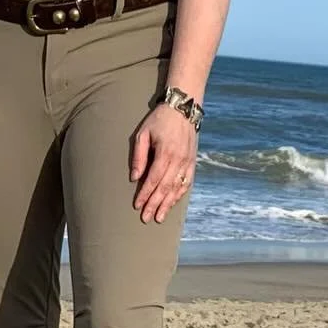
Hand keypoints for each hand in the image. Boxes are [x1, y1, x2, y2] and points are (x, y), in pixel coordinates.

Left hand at [130, 103, 197, 223]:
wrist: (183, 109)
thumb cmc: (159, 120)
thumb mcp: (143, 133)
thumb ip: (139, 156)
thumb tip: (134, 177)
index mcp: (165, 153)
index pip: (153, 179)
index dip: (145, 194)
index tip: (137, 206)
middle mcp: (179, 160)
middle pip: (165, 187)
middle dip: (155, 204)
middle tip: (146, 218)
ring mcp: (187, 162)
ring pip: (177, 188)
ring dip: (168, 204)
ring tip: (159, 217)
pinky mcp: (192, 162)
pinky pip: (187, 182)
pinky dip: (179, 195)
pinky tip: (172, 203)